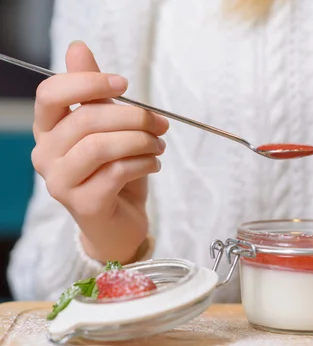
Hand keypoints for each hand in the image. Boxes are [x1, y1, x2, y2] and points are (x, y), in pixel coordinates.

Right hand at [31, 41, 168, 262]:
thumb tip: (77, 47)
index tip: (125, 84)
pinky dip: (143, 163)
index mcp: (48, 130)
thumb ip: (95, 93)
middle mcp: (45, 155)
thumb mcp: (109, 129)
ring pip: (100, 146)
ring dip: (141, 141)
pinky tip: (154, 164)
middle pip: (86, 119)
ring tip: (159, 146)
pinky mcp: (83, 204)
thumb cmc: (114, 173)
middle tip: (160, 124)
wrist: (120, 224)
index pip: (50, 94)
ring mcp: (60, 182)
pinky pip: (117, 172)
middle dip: (133, 117)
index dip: (88, 82)